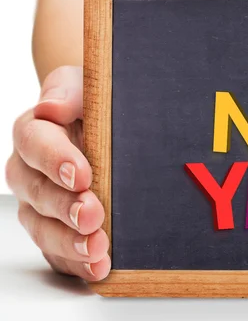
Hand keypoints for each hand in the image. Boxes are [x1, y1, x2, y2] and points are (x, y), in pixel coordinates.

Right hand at [5, 66, 109, 279]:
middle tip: (92, 215)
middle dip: (65, 207)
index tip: (82, 174)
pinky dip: (77, 263)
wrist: (109, 127)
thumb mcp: (86, 85)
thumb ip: (69, 92)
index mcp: (35, 132)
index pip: (34, 143)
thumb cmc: (95, 104)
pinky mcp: (57, 230)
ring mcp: (41, 204)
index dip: (55, 160)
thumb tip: (50, 107)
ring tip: (97, 249)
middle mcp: (31, 171)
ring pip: (43, 227)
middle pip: (37, 192)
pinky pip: (59, 252)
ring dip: (69, 241)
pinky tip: (98, 268)